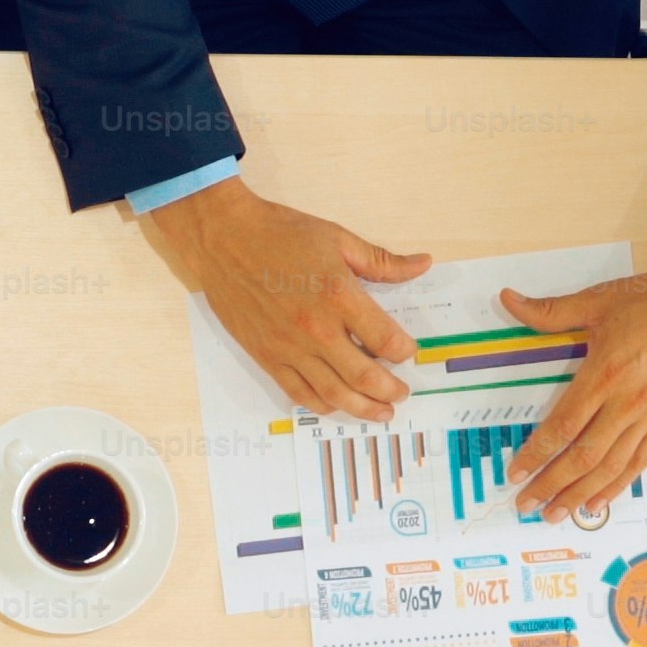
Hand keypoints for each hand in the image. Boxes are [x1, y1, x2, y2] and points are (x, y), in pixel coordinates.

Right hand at [140, 178, 429, 420]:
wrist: (224, 238)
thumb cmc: (279, 233)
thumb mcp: (338, 239)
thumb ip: (382, 261)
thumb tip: (421, 265)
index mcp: (339, 295)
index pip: (385, 338)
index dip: (404, 351)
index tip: (408, 352)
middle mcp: (316, 328)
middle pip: (364, 375)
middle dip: (390, 389)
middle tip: (401, 394)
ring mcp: (289, 347)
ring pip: (333, 393)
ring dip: (362, 408)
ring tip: (380, 412)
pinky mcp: (267, 356)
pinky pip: (298, 392)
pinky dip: (322, 405)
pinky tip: (336, 405)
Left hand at [501, 262, 646, 524]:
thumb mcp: (598, 300)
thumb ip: (550, 310)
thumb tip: (507, 299)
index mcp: (605, 373)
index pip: (563, 426)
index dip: (536, 454)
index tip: (515, 473)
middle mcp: (626, 402)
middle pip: (583, 455)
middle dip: (551, 484)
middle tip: (526, 504)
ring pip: (610, 465)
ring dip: (580, 493)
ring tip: (555, 514)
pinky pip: (640, 460)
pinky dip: (618, 485)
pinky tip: (598, 503)